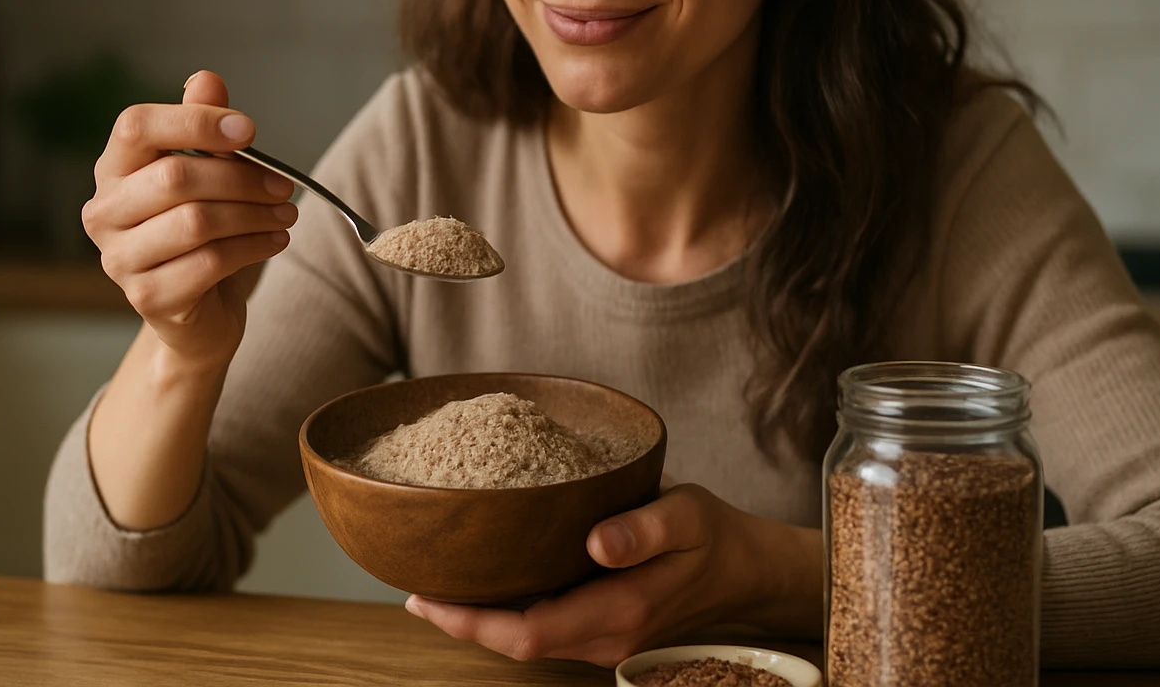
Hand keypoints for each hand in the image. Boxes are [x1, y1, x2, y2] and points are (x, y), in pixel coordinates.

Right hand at [82, 70, 296, 368]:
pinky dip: (253, 248)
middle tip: (285, 186)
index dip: (195, 121)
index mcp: (113, 170)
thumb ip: (201, 126)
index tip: (250, 131)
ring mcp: (119, 258)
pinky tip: (275, 241)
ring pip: (196, 222)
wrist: (198, 312)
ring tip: (287, 214)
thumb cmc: (202, 233)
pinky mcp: (147, 296)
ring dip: (255, 214)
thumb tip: (205, 78)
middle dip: (242, 177)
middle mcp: (104, 212)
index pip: (137, 126)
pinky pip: (209, 263)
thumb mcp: (207, 174)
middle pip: (176, 177)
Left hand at [404, 483, 822, 666]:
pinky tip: (487, 583)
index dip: (470, 621)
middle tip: (414, 587)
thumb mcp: (687, 516)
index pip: (527, 632)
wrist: (745, 569)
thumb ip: (645, 529)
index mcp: (619, 610)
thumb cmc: (713, 536)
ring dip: (481, 620)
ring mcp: (603, 639)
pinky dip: (507, 612)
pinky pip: (543, 628)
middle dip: (461, 622)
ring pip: (526, 640)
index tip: (426, 596)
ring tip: (437, 583)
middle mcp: (605, 636)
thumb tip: (596, 540)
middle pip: (516, 644)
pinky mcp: (603, 628)